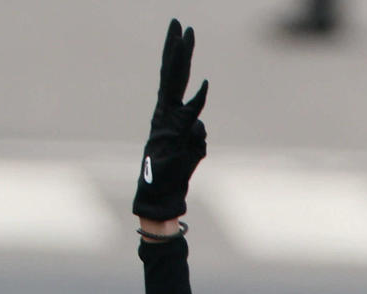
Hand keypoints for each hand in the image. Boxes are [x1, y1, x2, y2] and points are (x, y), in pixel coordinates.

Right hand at [134, 19, 207, 220]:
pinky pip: (190, 112)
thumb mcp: (190, 149)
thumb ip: (195, 132)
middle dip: (177, 48)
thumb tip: (199, 122)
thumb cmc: (175, 175)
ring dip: (181, 57)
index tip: (180, 33)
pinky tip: (206, 84)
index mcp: (167, 114)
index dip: (176, 56)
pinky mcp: (175, 133)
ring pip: (176, 84)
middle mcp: (165, 113)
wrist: (161, 196)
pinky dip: (198, 99)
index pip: (173, 78)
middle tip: (180, 23)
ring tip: (186, 33)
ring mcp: (168, 121)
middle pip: (173, 74)